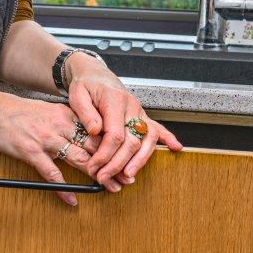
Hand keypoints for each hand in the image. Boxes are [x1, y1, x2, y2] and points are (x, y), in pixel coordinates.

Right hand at [0, 93, 119, 205]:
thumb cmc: (19, 113)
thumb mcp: (49, 112)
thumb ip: (68, 123)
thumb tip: (86, 136)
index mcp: (67, 115)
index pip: (97, 132)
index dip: (115, 147)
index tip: (126, 158)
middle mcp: (61, 126)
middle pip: (94, 147)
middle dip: (113, 164)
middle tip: (126, 178)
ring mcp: (47, 139)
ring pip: (79, 159)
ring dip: (97, 176)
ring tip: (109, 188)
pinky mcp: (31, 152)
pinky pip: (51, 174)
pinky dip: (63, 189)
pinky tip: (72, 198)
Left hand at [65, 61, 181, 187]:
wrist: (95, 74)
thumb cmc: (86, 85)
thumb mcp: (77, 95)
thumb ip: (86, 113)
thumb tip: (96, 131)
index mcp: (114, 100)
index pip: (115, 134)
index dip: (105, 154)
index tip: (95, 166)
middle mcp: (131, 106)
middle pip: (131, 141)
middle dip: (118, 164)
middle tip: (104, 177)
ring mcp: (139, 111)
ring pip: (147, 139)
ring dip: (139, 160)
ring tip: (128, 176)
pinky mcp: (142, 115)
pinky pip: (158, 127)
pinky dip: (168, 138)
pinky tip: (175, 148)